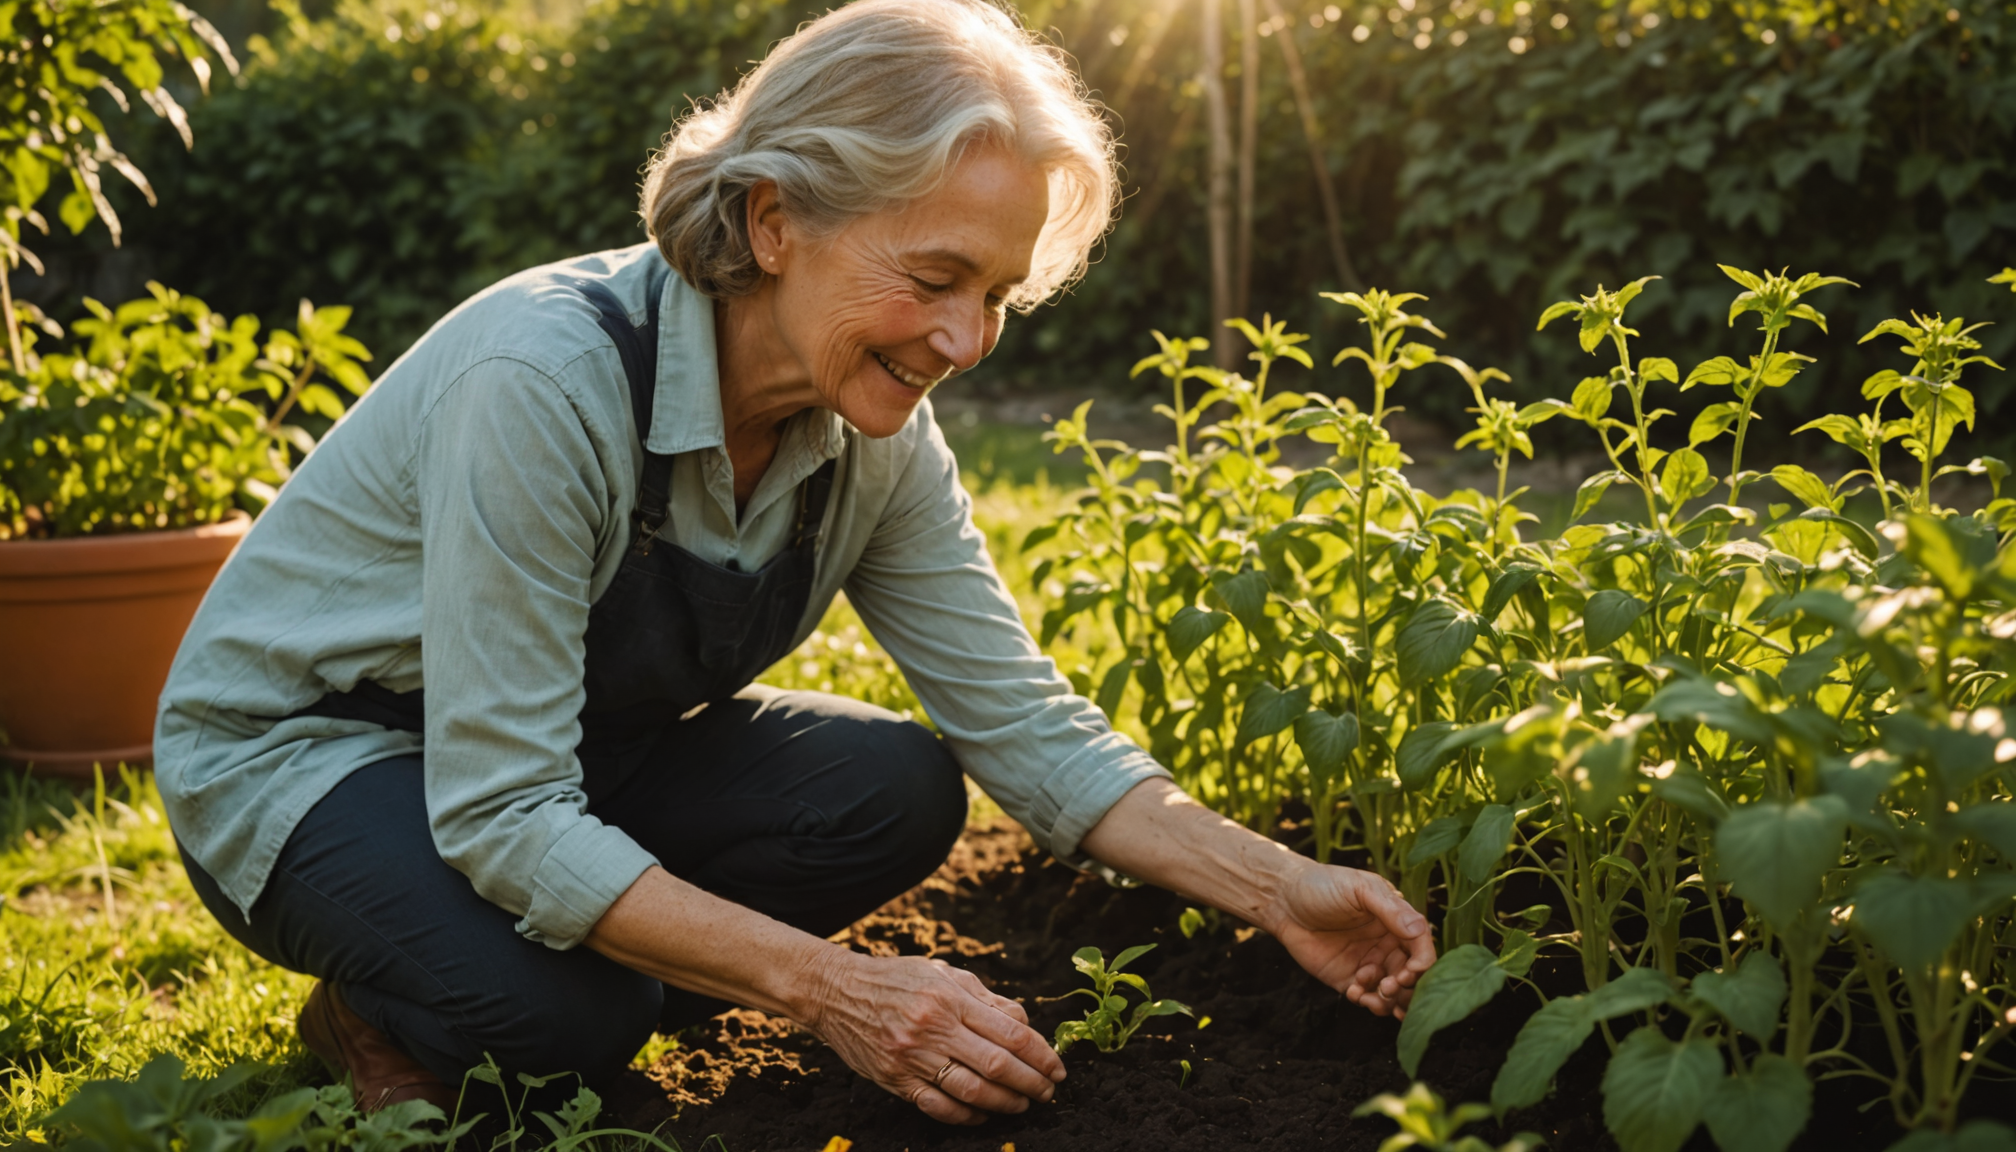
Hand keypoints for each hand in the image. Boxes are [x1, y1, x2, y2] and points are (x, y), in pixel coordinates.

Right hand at [798, 950, 1065, 1124]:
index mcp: (950, 998)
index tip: (1057, 1067)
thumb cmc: (896, 979)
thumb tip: (1023, 1024)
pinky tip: (983, 1114)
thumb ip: (985, 997)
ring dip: (1005, 1103)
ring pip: (972, 1091)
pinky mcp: (895, 1080)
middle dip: (1031, 1082)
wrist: (836, 992)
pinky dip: (967, 1116)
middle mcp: (933, 1028)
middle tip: (1048, 1091)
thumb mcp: (943, 973)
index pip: (1011, 1033)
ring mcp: (913, 1058)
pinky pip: (939, 1107)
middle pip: (997, 1065)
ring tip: (1022, 1104)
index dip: (1041, 1055)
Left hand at [1269, 862, 1435, 1017]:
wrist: (1283, 899)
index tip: (1411, 972)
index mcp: (1396, 921)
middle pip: (1411, 975)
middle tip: (1390, 986)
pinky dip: (1366, 1001)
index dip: (1422, 963)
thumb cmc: (1323, 885)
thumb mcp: (1359, 889)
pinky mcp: (1348, 979)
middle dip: (1405, 986)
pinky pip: (1367, 998)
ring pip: (1393, 992)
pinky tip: (1353, 991)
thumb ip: (1390, 909)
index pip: (1421, 947)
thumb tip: (1419, 930)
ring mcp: (1369, 964)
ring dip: (1388, 999)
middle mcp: (1387, 945)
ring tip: (1370, 993)